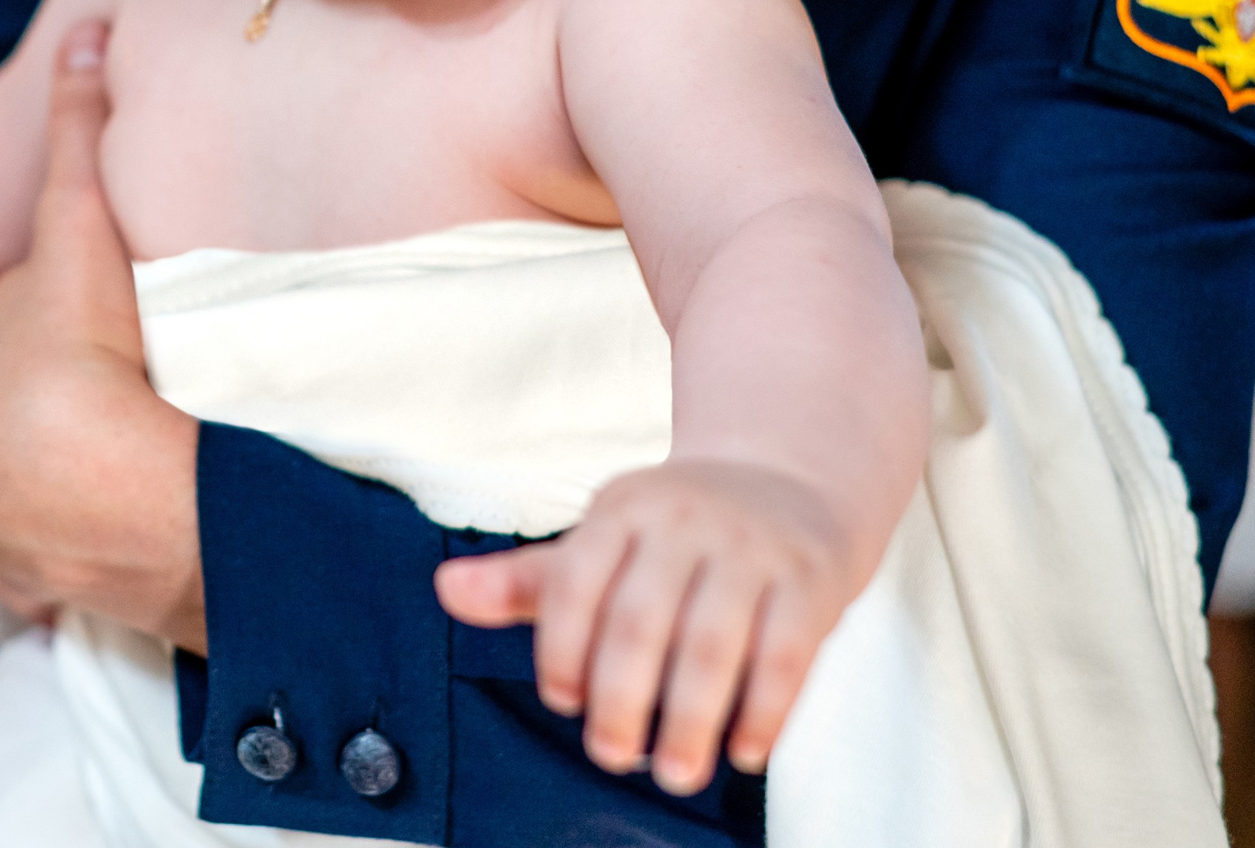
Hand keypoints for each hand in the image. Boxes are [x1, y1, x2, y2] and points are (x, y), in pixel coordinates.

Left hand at [0, 22, 203, 646]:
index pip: (1, 309)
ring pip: (6, 464)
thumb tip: (84, 29)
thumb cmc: (94, 351)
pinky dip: (52, 532)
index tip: (106, 326)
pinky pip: (22, 541)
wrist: (100, 490)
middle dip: (42, 386)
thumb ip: (78, 128)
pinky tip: (99, 523)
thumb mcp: (82, 224)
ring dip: (46, 462)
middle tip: (120, 389)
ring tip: (118, 460)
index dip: (58, 309)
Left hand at [435, 457, 856, 793]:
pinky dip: (762, 712)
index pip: (576, 583)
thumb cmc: (675, 533)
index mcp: (622, 508)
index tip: (563, 703)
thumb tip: (444, 590)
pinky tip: (743, 754)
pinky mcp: (809, 580)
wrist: (791, 481)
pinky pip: (784, 655)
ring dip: (688, 720)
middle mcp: (684, 520)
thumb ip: (527, 579)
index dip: (562, 651)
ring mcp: (751, 548)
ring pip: (710, 645)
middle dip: (619, 700)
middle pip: (639, 622)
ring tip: (675, 773)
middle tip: (612, 756)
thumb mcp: (602, 542)